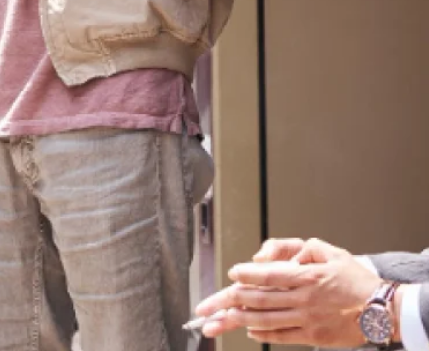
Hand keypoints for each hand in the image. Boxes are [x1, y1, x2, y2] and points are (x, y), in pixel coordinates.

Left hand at [194, 238, 381, 346]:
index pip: (268, 275)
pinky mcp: (312, 336)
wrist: (380, 310)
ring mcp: (306, 320)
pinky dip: (262, 333)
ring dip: (236, 321)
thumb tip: (279, 256)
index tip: (231, 274)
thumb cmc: (354, 278)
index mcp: (306, 276)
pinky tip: (247, 330)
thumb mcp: (330, 251)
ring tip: (215, 322)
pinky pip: (281, 336)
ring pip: (264, 320)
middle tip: (205, 306)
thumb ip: (302, 248)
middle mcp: (302, 299)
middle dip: (227, 302)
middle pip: (258, 300)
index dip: (247, 275)